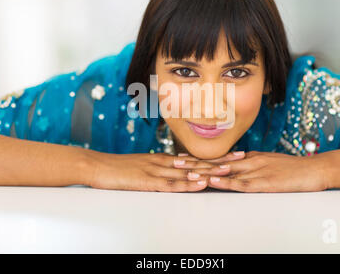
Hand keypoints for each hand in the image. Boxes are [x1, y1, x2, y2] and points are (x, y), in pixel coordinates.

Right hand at [84, 151, 232, 191]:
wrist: (98, 166)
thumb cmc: (120, 168)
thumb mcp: (145, 166)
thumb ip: (163, 167)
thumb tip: (181, 166)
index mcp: (164, 159)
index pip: (194, 158)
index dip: (215, 157)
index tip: (233, 155)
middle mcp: (164, 162)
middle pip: (196, 162)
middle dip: (219, 161)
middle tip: (241, 158)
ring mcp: (156, 170)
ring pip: (187, 172)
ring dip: (208, 171)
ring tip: (228, 170)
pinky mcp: (147, 181)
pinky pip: (170, 183)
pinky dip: (186, 184)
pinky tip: (198, 182)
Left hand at [179, 151, 328, 192]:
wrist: (315, 169)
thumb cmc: (293, 168)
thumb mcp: (269, 163)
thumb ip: (251, 164)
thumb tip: (235, 164)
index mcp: (249, 158)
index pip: (220, 158)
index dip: (201, 158)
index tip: (184, 157)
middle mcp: (249, 162)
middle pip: (217, 162)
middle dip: (196, 162)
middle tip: (175, 161)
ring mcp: (256, 171)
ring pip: (225, 172)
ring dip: (204, 171)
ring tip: (185, 170)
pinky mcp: (265, 183)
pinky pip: (241, 183)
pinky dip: (225, 182)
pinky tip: (212, 181)